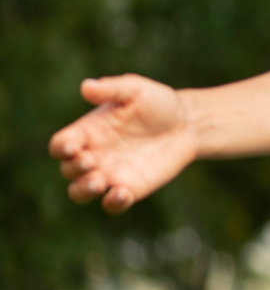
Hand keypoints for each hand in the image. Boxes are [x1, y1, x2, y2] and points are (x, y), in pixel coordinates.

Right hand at [49, 75, 197, 213]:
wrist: (187, 124)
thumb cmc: (158, 103)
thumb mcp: (136, 91)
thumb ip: (112, 89)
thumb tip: (86, 86)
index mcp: (88, 131)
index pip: (61, 145)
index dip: (61, 148)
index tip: (72, 147)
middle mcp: (94, 155)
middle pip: (67, 171)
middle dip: (74, 169)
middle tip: (91, 161)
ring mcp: (110, 174)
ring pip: (81, 192)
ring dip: (84, 190)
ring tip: (100, 181)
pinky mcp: (130, 188)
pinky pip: (112, 204)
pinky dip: (113, 203)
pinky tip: (123, 193)